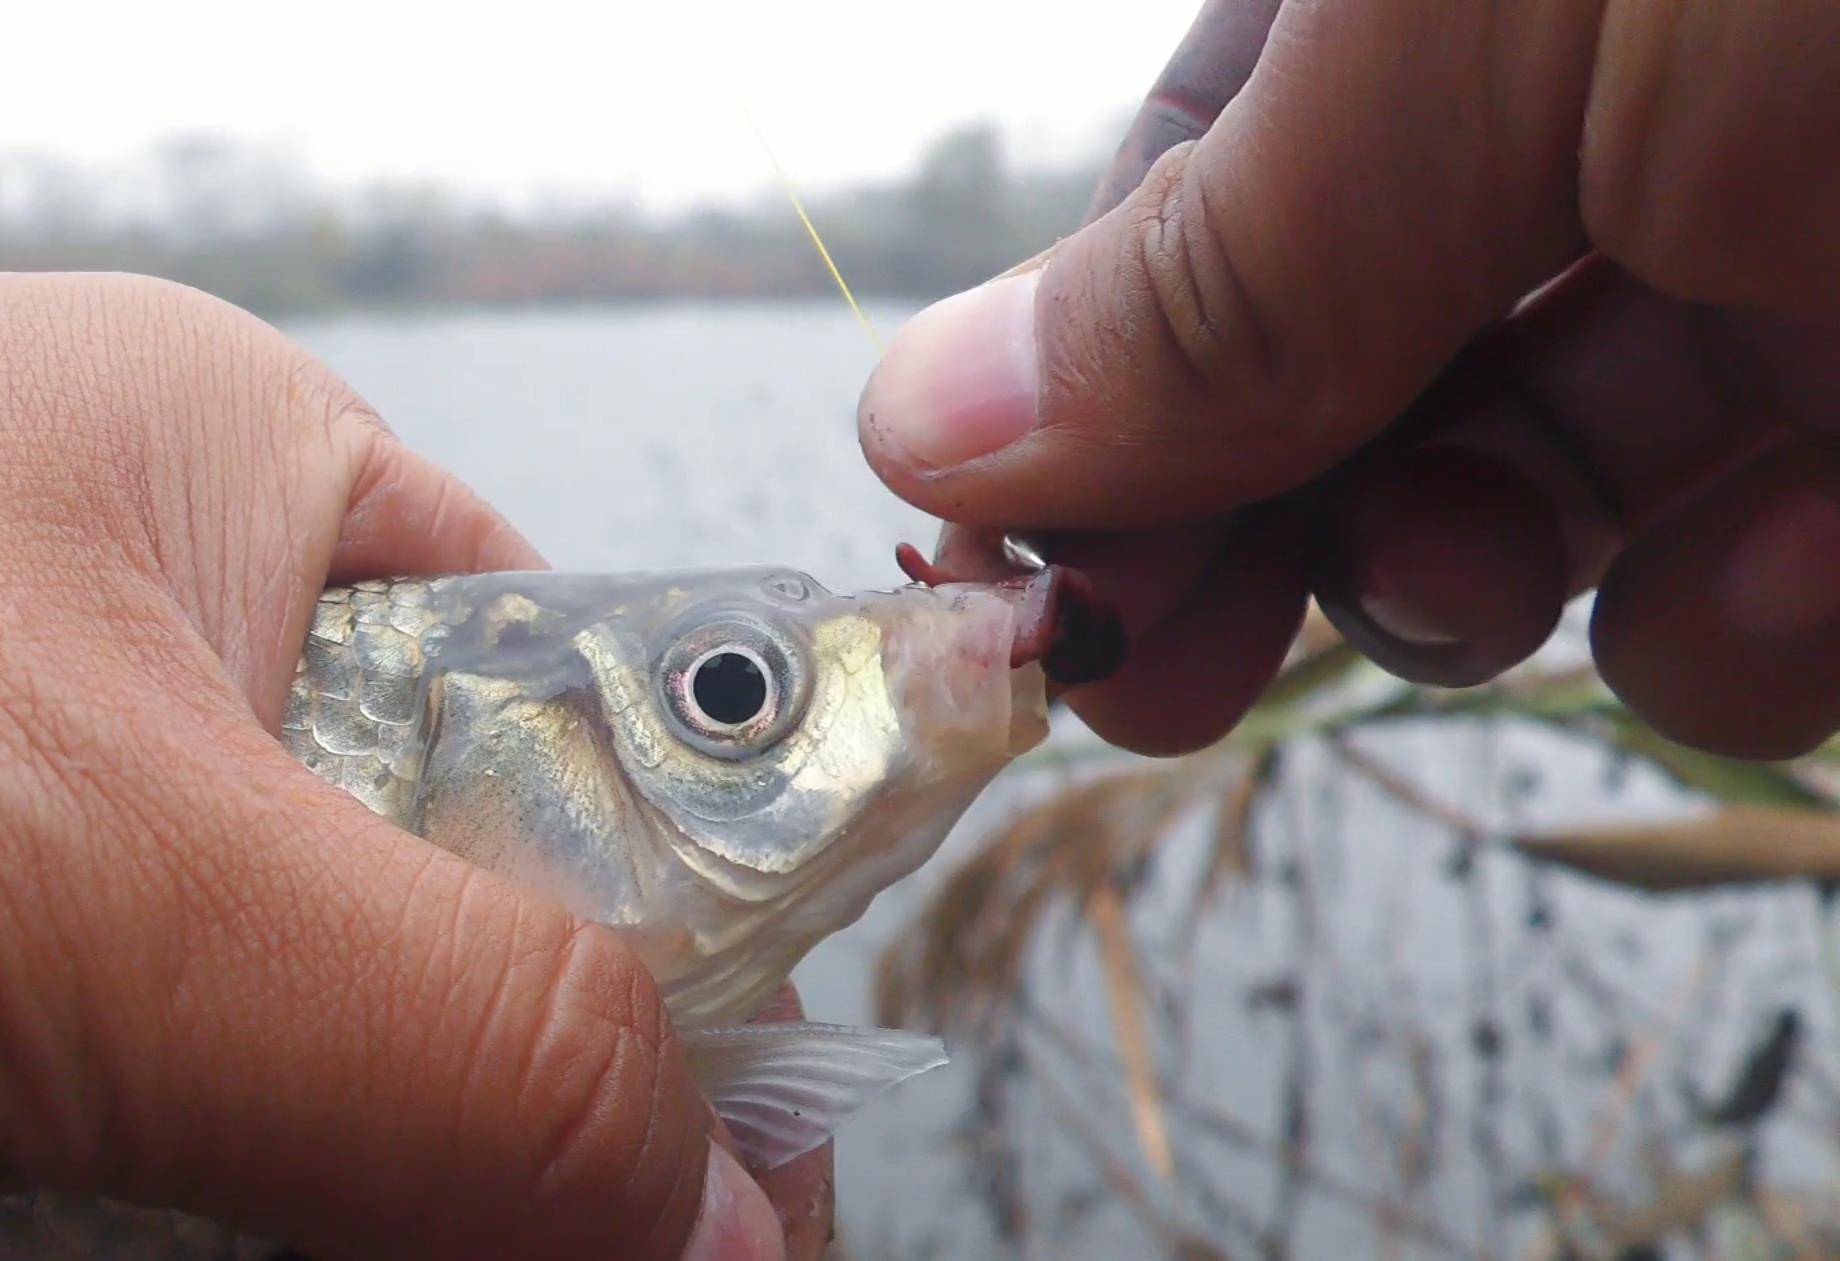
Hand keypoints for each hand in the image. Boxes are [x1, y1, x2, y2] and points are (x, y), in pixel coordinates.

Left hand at [0, 246, 816, 1260]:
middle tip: (257, 1233)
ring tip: (13, 1223)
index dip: (694, 995)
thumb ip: (462, 1042)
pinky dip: (70, 1246)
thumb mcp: (71, 873)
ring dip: (217, 1226)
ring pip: (235, 1107)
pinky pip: (60, 1169)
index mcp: (265, 510)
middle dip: (419, 1176)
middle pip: (431, 970)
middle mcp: (140, 658)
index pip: (618, 754)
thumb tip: (744, 1221)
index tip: (713, 1233)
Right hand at [858, 0, 1839, 758]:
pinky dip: (1733, 632)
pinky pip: (1761, 581)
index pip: (1198, 188)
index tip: (1009, 570)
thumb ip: (1224, 252)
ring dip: (1456, 584)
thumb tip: (929, 419)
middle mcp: (1600, 113)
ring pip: (1535, 489)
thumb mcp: (1494, 39)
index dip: (1089, 390)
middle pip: (1341, 365)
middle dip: (1239, 529)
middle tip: (1153, 667)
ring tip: (1470, 582)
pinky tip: (1785, 570)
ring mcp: (1780, 257)